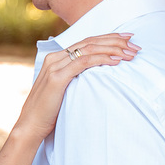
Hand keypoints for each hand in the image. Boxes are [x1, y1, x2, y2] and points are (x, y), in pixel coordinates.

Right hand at [15, 32, 139, 140]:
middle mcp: (55, 58)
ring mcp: (55, 66)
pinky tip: (116, 61)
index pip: (86, 42)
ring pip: (89, 49)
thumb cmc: (48, 112)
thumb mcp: (62, 90)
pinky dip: (102, 59)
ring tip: (130, 53)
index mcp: (56, 58)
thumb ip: (74, 78)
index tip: (127, 40)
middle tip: (135, 44)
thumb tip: (94, 77)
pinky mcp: (57, 77)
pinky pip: (84, 62)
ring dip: (113, 49)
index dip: (108, 39)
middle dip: (115, 41)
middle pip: (90, 42)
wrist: (30, 126)